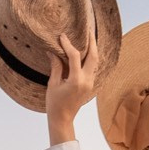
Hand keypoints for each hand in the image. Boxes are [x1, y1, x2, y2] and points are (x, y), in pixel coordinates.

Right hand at [44, 21, 101, 140]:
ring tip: (89, 37)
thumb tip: (53, 51)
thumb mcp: (53, 84)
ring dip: (93, 49)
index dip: (68, 44)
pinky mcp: (90, 85)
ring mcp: (90, 83)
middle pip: (93, 56)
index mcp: (76, 80)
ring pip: (95, 61)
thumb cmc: (55, 104)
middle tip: (88, 29)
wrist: (63, 119)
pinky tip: (86, 51)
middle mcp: (87, 81)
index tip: (62, 36)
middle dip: (91, 42)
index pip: (75, 56)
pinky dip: (90, 57)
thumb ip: (56, 66)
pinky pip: (93, 67)